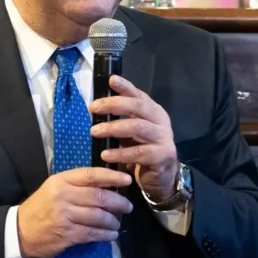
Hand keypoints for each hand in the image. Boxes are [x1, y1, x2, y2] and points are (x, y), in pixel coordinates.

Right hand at [17, 167, 132, 257]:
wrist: (20, 230)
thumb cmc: (42, 206)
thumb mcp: (55, 187)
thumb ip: (78, 184)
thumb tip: (107, 185)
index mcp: (62, 181)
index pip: (91, 175)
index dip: (112, 177)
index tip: (127, 180)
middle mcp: (64, 196)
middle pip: (99, 197)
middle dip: (118, 202)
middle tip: (128, 206)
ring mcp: (65, 216)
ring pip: (98, 217)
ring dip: (113, 221)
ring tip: (117, 223)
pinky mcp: (67, 234)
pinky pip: (92, 233)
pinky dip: (105, 235)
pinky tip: (111, 235)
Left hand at [89, 75, 178, 201]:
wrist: (162, 178)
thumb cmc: (144, 151)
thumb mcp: (133, 132)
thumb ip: (122, 119)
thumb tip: (96, 107)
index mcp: (154, 112)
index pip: (139, 95)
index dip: (126, 87)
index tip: (111, 80)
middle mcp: (161, 122)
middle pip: (139, 107)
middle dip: (115, 105)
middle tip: (93, 108)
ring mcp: (164, 138)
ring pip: (138, 127)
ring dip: (114, 128)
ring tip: (94, 132)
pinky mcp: (162, 156)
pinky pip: (139, 152)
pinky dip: (121, 153)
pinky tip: (106, 155)